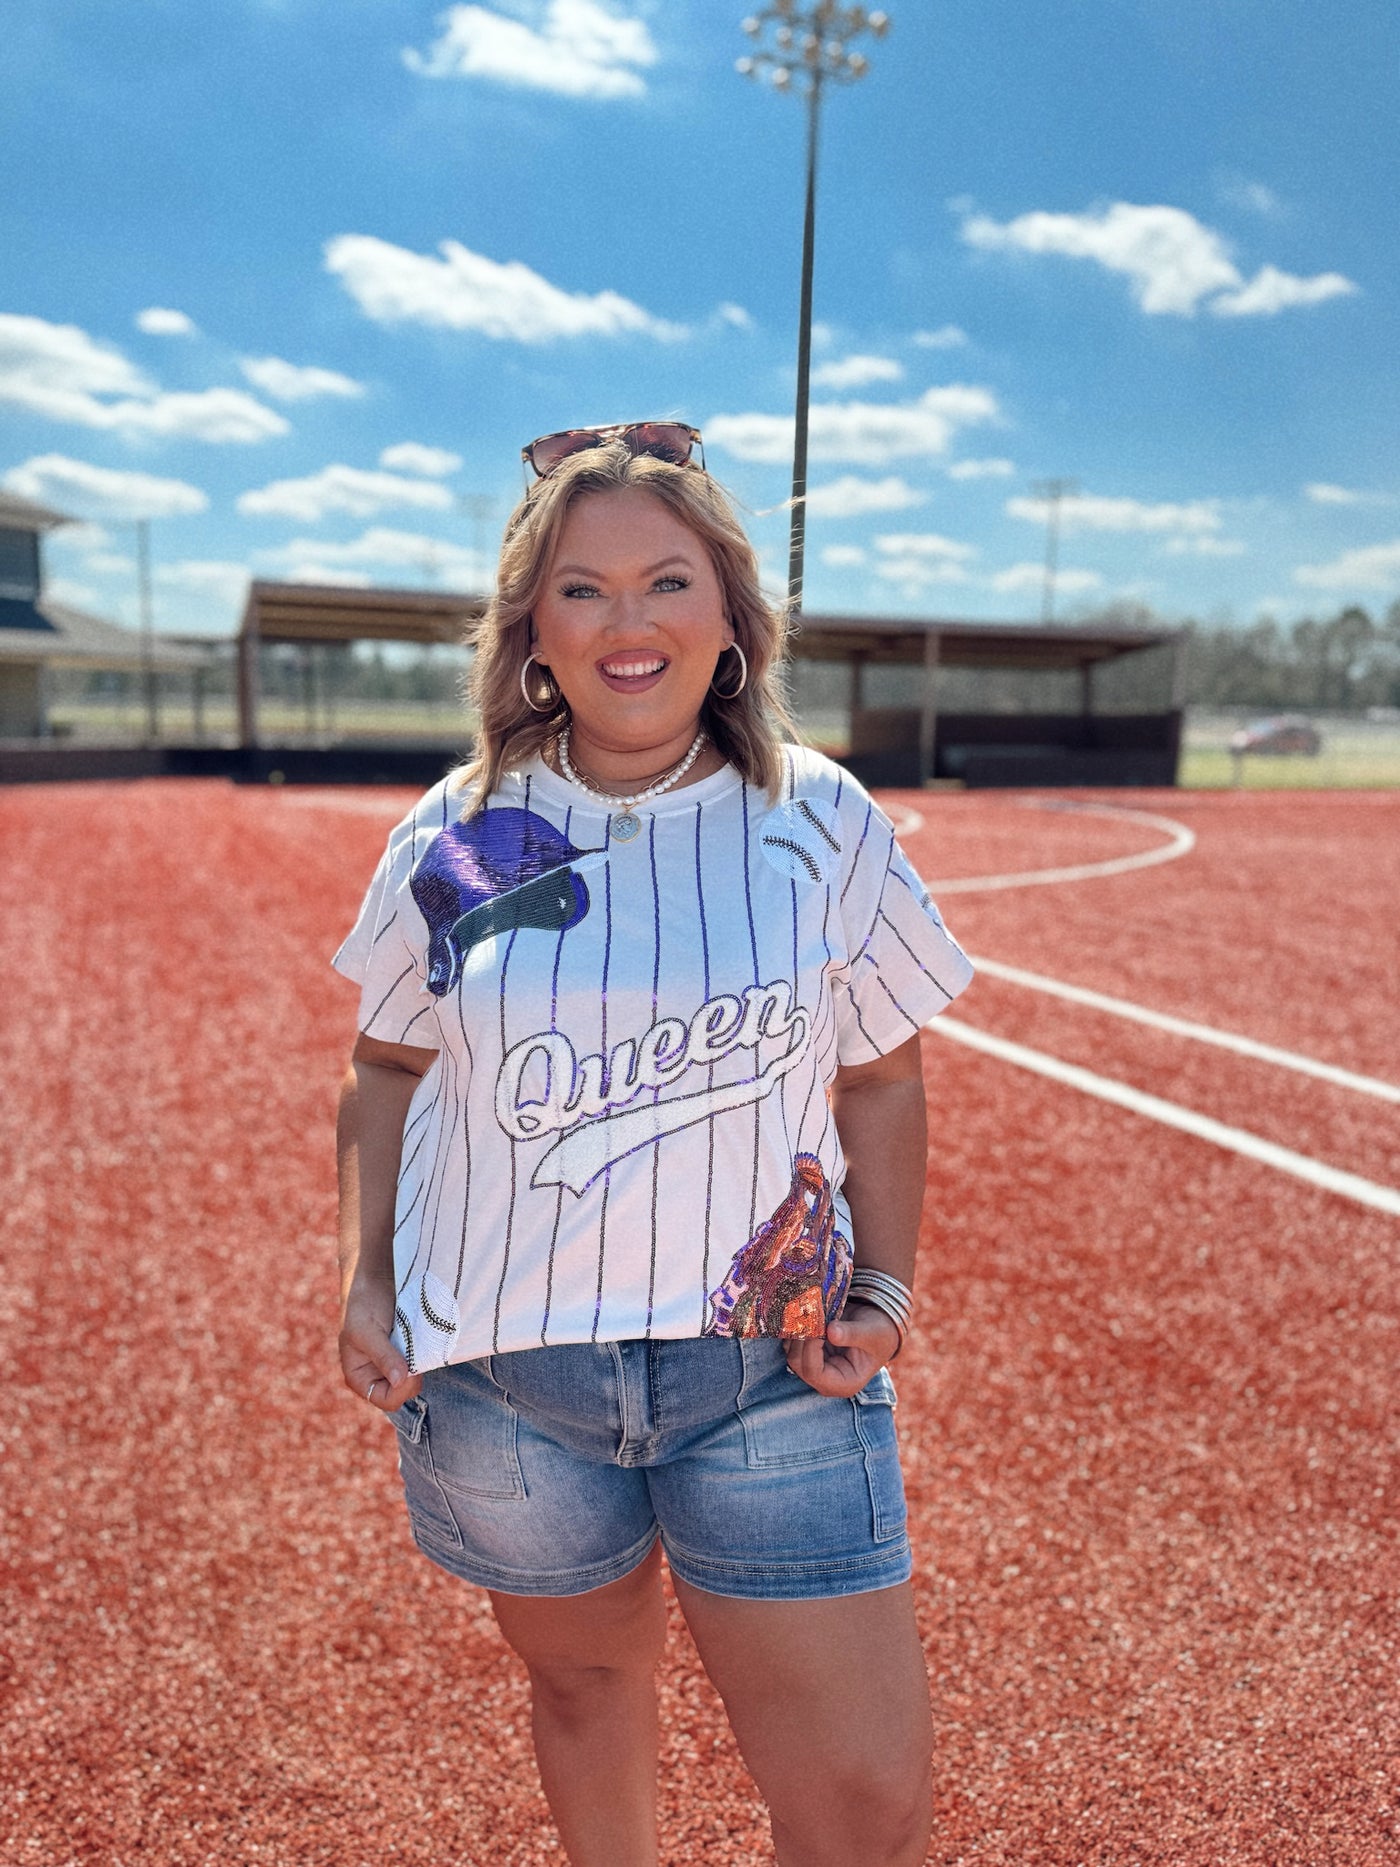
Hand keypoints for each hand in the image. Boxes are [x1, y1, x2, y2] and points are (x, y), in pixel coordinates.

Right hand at [339, 1282, 420, 1411]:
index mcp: (360, 1377)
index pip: (386, 1400)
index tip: (412, 1369)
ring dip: (421, 1363)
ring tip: (418, 1342)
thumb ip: (383, 1356)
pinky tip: (426, 1340)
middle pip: (404, 1392)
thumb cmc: (363, 1303)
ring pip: (416, 1377)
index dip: (401, 1389)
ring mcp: (395, 1364)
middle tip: (417, 1352)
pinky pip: (422, 1361)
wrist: (374, 1278)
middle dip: (413, 1376)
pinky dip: (427, 1353)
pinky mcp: (409, 1351)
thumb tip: (400, 1381)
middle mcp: (377, 1375)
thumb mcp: (367, 1330)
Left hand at [783, 1302, 900, 1396]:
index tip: (817, 1324)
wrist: (878, 1327)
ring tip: (806, 1309)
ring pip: (791, 1352)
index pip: (815, 1373)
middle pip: (798, 1363)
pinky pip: (793, 1342)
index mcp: (844, 1383)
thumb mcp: (872, 1333)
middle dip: (800, 1338)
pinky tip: (803, 1312)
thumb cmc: (879, 1334)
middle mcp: (826, 1380)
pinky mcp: (809, 1353)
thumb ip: (853, 1334)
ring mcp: (815, 1367)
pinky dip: (795, 1328)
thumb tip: (831, 1331)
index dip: (810, 1349)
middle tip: (808, 1312)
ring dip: (795, 1331)